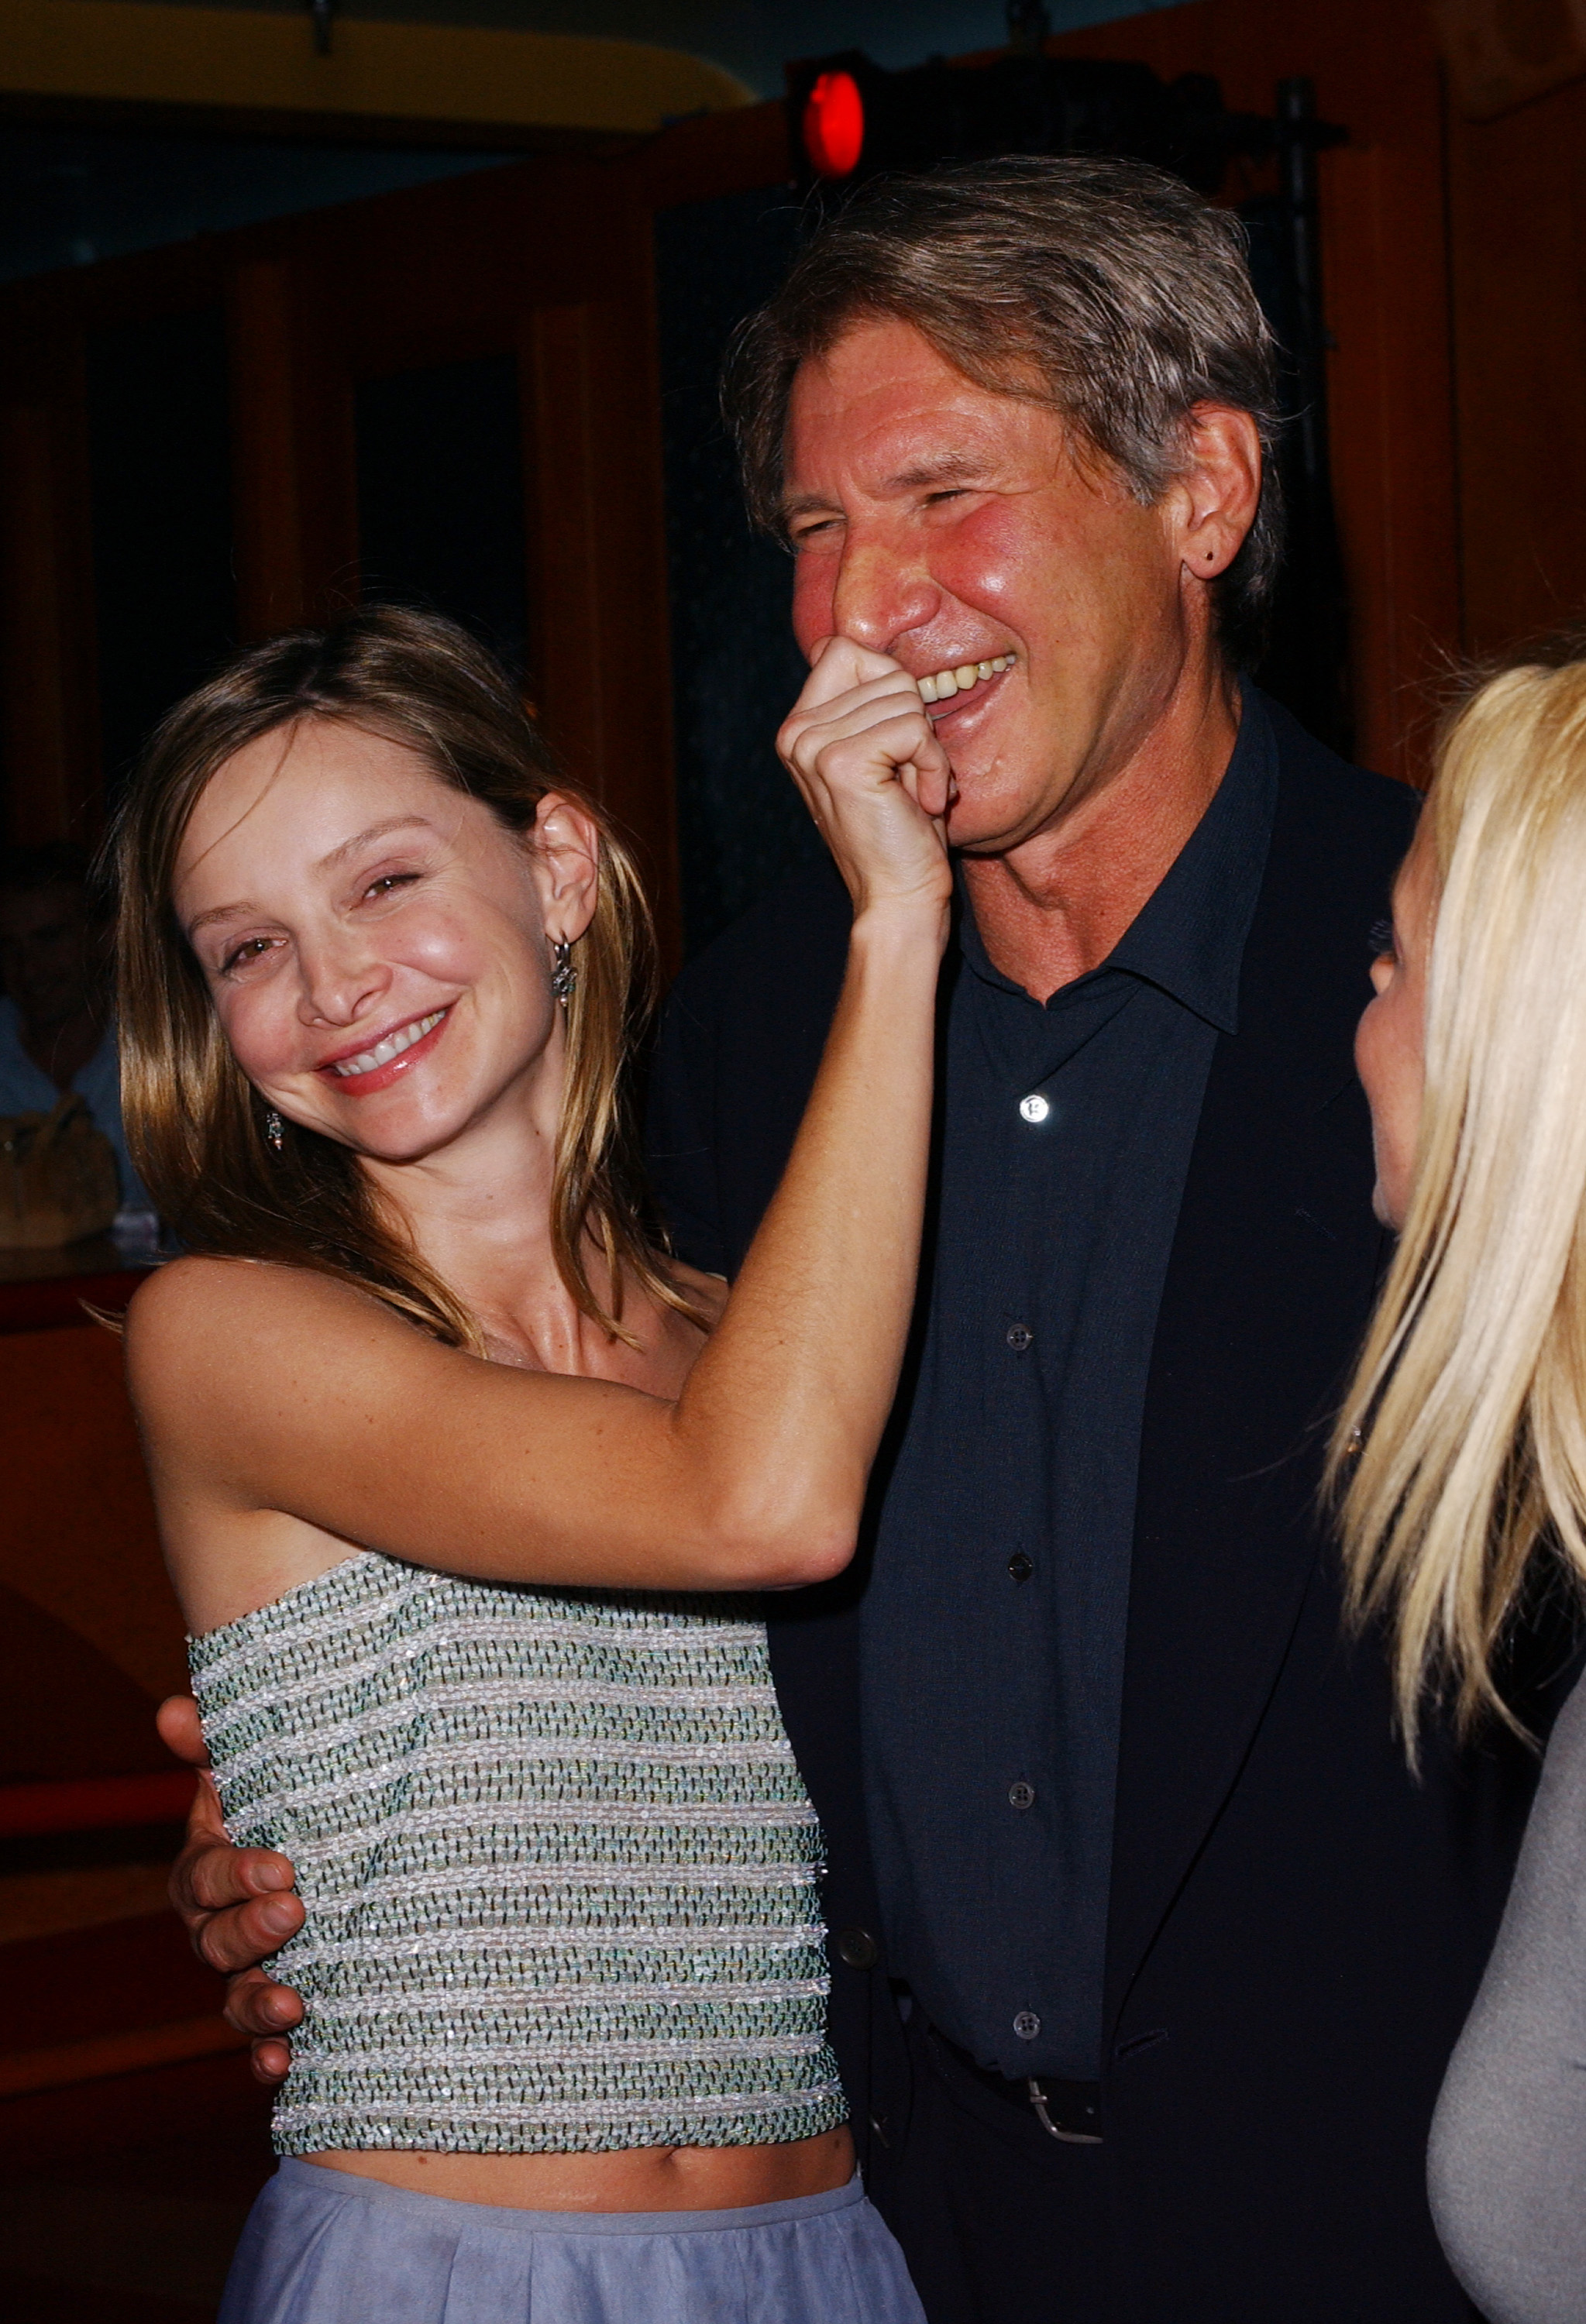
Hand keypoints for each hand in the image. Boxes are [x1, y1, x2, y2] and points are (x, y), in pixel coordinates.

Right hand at [159, 1693, 302, 2086]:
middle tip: (295, 1912)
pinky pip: (261, 2045)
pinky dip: (267, 2058)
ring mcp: (249, 1972)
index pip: (204, 1876)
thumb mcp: (266, 1770)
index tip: (281, 1867)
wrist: (351, 1859)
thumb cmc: (299, 1803)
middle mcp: (221, 1926)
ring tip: (291, 2003)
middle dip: (251, 1931)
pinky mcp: (281, 2009)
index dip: (234, 1875)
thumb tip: (174, 1709)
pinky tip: (283, 2065)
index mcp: (212, 1867)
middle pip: (215, 1942)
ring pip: (234, 1999)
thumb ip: (219, 1742)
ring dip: (256, 2005)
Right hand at [777, 639, 952, 919]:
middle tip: (910, 779)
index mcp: (799, 727)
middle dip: (918, 725)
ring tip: (914, 795)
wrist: (897, 898)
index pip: (845, 649)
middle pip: (887, 674)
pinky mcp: (842, 762)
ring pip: (907, 699)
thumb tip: (873, 653)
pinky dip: (933, 767)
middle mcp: (797, 732)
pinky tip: (921, 803)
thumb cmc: (901, 831)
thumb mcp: (883, 753)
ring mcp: (814, 746)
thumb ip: (873, 704)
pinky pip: (916, 729)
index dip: (891, 685)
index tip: (897, 742)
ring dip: (929, 752)